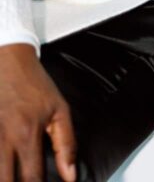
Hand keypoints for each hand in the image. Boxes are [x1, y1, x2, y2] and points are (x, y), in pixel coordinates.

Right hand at [0, 44, 75, 181]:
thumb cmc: (34, 84)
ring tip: (13, 175)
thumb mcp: (59, 109)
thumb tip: (70, 175)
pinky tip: (3, 166)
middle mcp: (5, 139)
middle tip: (25, 181)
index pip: (32, 179)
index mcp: (28, 134)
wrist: (8, 60)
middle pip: (6, 180)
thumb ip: (66, 144)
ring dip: (4, 176)